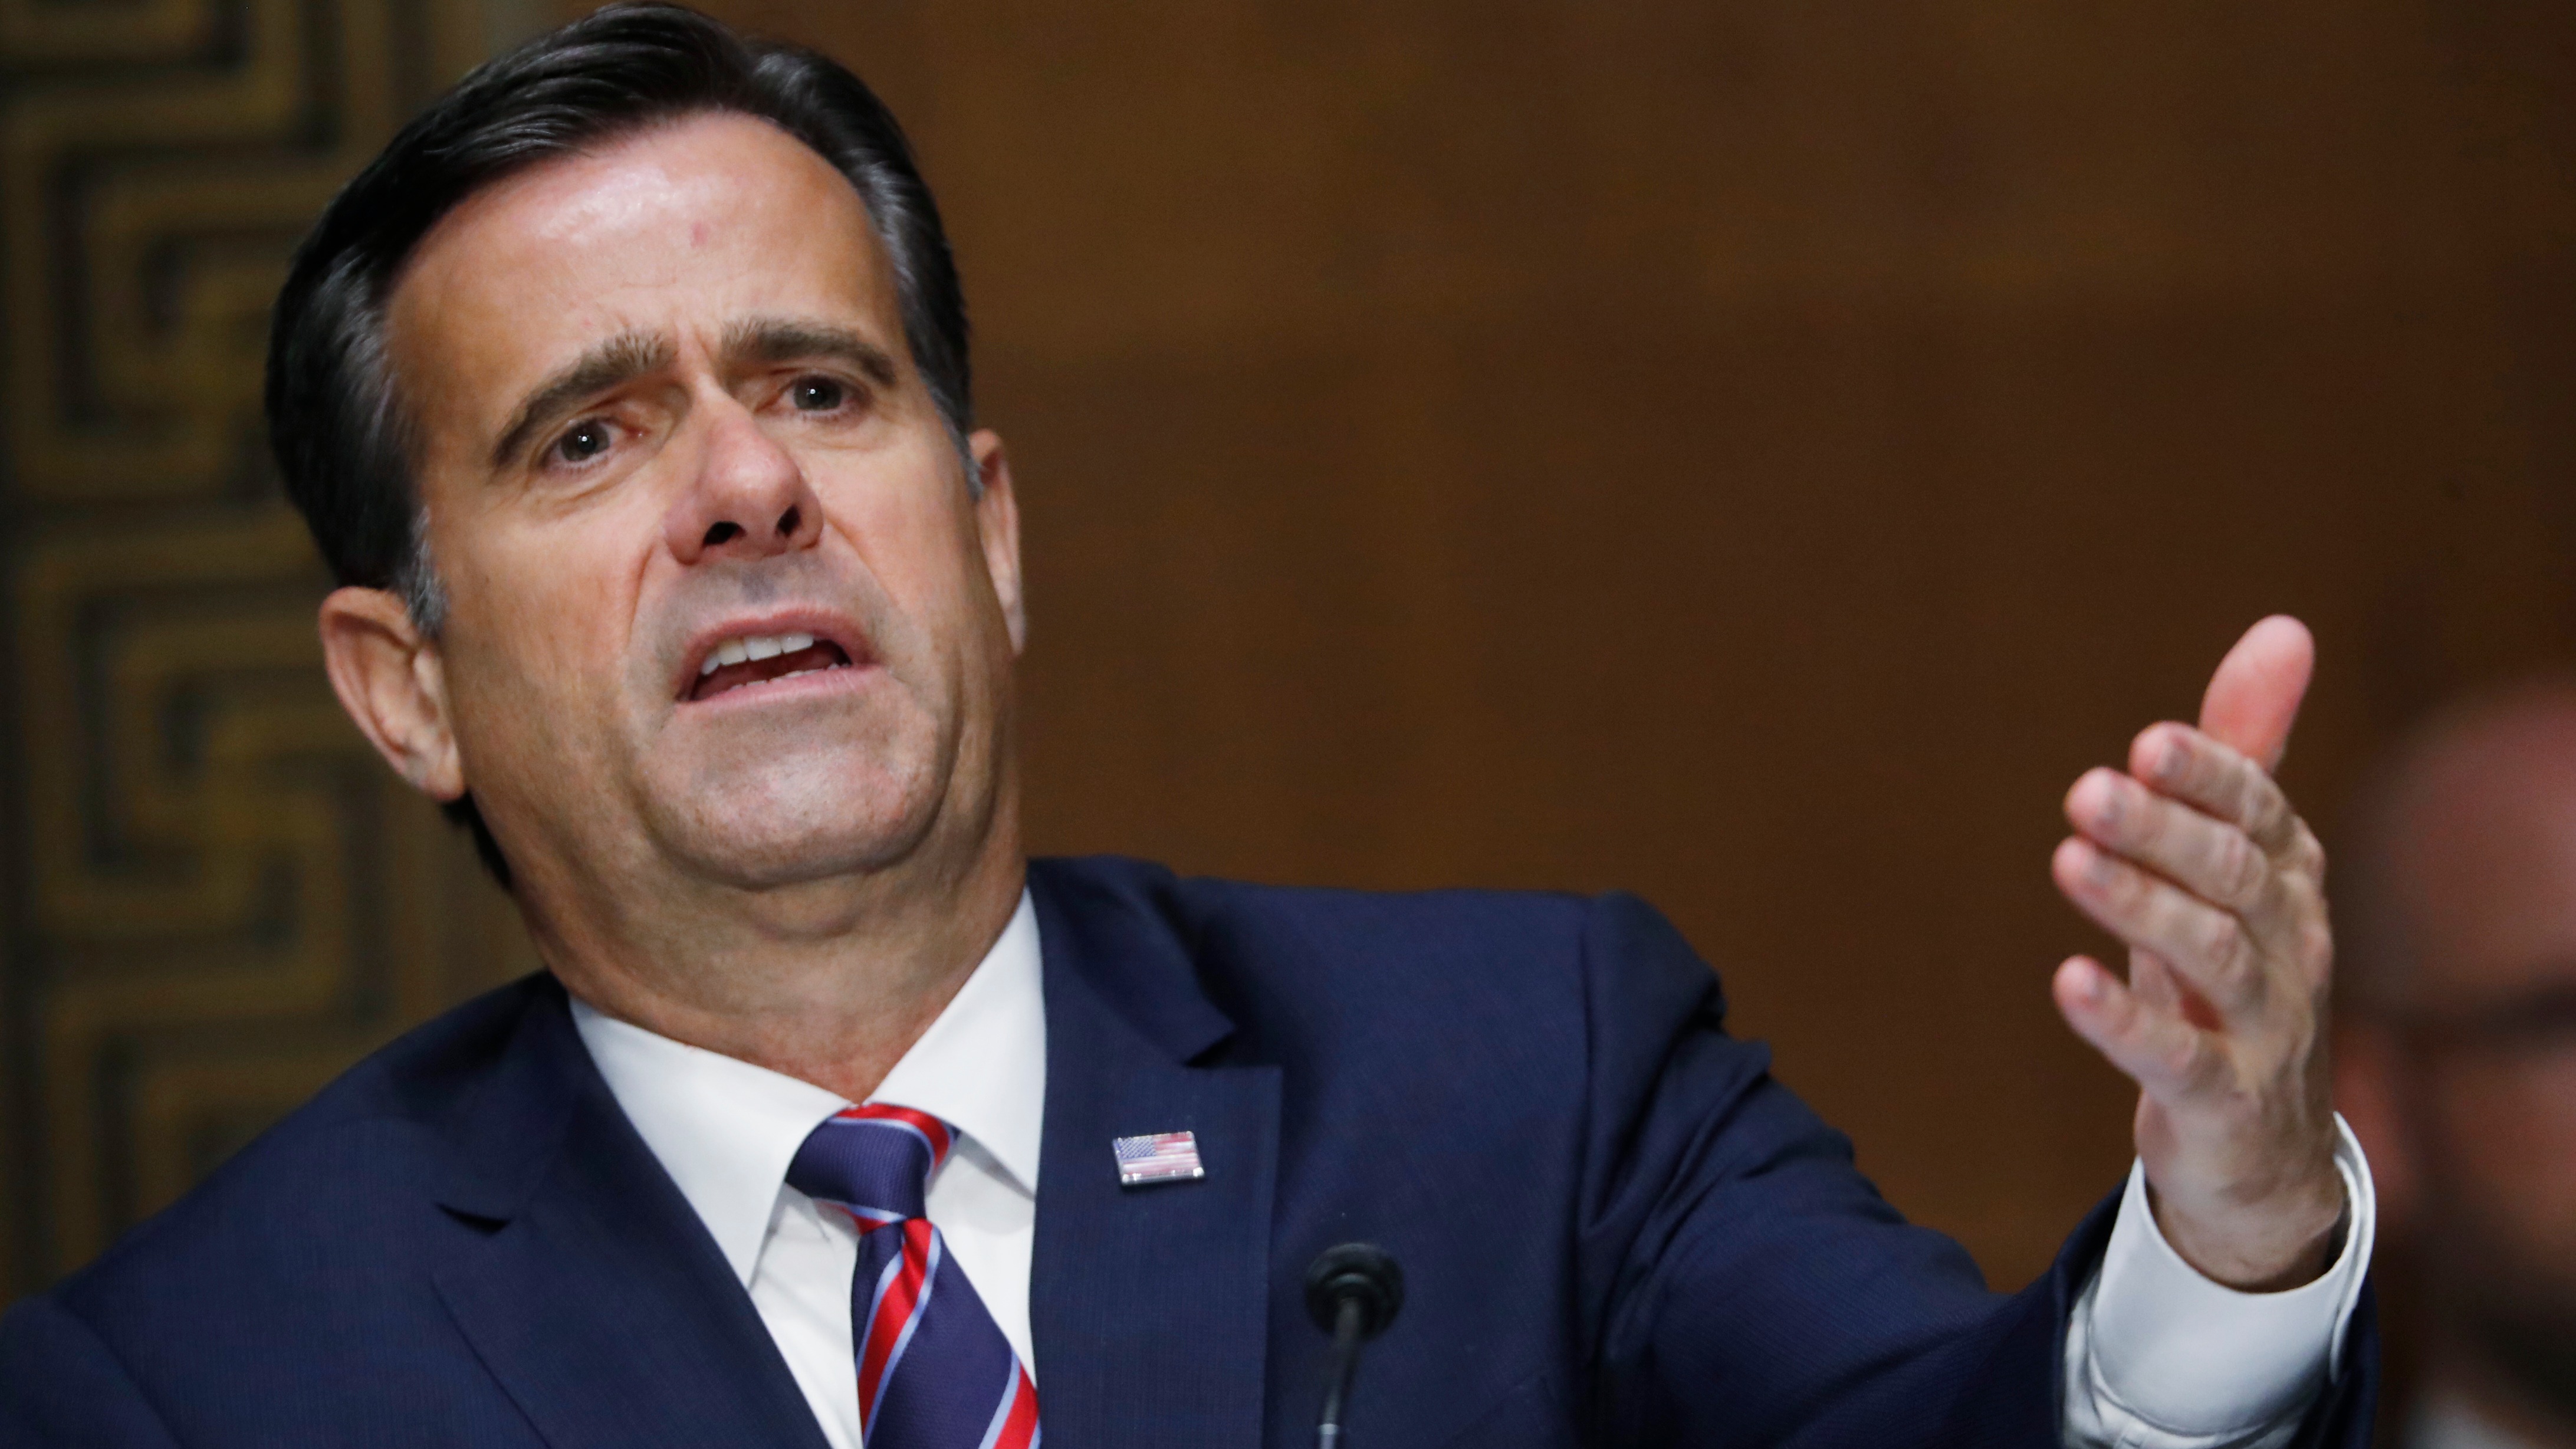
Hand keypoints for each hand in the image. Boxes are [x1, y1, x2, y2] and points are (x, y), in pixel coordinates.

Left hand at [2050, 616, 2343, 1289]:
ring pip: (2213, 957)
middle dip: (2165, 830)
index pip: (2259, 813)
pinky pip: (2177, 1059)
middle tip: (2088, 789)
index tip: (2148, 742)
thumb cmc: (2235, 976)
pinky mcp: (2222, 1100)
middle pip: (2234, 877)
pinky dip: (2123, 1021)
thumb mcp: (2240, 864)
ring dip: (2140, 906)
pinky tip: (2068, 983)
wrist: (2267, 1148)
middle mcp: (2290, 946)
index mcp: (2289, 879)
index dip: (2210, 776)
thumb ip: (2246, 753)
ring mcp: (2263, 1028)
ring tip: (2069, 860)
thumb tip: (2285, 629)